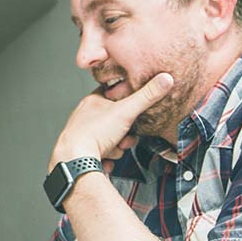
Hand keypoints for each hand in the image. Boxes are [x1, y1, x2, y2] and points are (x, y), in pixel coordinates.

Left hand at [49, 72, 173, 172]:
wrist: (75, 161)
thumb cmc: (94, 134)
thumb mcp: (126, 111)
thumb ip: (147, 96)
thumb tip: (165, 79)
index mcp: (92, 102)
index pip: (114, 95)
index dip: (127, 104)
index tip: (133, 111)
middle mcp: (85, 117)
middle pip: (115, 122)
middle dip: (125, 133)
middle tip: (125, 137)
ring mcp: (83, 135)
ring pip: (110, 139)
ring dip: (116, 147)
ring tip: (112, 149)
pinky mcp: (83, 152)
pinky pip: (102, 154)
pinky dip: (107, 158)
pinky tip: (105, 159)